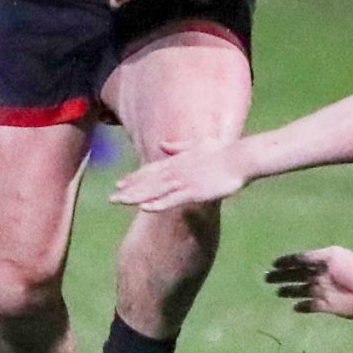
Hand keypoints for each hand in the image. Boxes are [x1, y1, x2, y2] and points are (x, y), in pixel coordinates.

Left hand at [112, 141, 247, 211]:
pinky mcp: (194, 191)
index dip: (135, 177)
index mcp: (177, 160)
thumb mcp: (198, 144)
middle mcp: (176, 170)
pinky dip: (158, 204)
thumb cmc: (224, 150)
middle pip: (148, 181)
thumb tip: (162, 144)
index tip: (120, 183)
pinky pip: (172, 199)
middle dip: (129, 189)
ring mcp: (184, 180)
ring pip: (155, 190)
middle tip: (112, 197)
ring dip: (136, 197)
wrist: (241, 157)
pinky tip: (145, 209)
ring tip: (119, 202)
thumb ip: (178, 146)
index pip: (151, 170)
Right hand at [264, 247, 352, 317]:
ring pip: (301, 291)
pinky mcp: (327, 306)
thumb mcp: (331, 257)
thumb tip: (295, 259)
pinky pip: (311, 307)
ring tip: (277, 292)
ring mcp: (323, 291)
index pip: (300, 261)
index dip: (287, 262)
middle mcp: (321, 276)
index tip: (273, 264)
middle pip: (297, 276)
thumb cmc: (351, 270)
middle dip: (282, 277)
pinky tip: (294, 307)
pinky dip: (303, 307)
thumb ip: (312, 257)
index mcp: (322, 262)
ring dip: (289, 291)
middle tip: (267, 278)